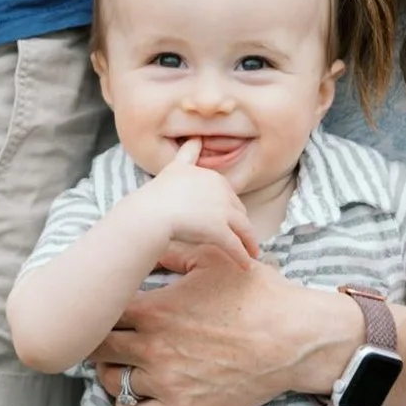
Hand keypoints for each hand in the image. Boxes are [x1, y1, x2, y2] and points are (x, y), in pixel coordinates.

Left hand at [97, 251, 361, 405]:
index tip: (99, 306)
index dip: (96, 308)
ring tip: (118, 362)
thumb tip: (145, 244)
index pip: (100, 312)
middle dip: (96, 340)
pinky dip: (126, 404)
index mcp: (154, 309)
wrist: (293, 338)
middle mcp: (152, 347)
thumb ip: (171, 253)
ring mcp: (165, 381)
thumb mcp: (212, 260)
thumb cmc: (256, 294)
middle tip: (104, 335)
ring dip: (110, 371)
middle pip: (97, 348)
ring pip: (111, 382)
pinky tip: (134, 390)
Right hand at [139, 145, 261, 270]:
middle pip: (239, 212)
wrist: (152, 212)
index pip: (230, 195)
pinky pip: (235, 247)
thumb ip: (188, 153)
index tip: (232, 218)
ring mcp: (222, 212)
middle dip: (243, 225)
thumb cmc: (160, 192)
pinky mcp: (219, 231)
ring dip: (249, 243)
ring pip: (243, 230)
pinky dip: (243, 257)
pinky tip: (246, 266)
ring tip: (252, 253)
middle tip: (246, 238)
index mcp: (214, 178)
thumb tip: (195, 138)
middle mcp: (222, 192)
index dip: (232, 209)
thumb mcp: (176, 167)